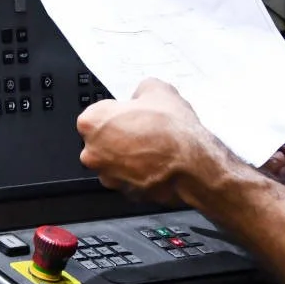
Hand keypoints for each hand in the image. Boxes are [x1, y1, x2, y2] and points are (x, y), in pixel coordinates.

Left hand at [76, 78, 218, 204]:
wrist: (191, 164)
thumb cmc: (171, 130)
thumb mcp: (158, 89)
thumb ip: (141, 90)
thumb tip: (141, 95)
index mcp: (92, 123)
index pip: (95, 114)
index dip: (116, 112)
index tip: (129, 113)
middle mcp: (93, 152)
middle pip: (101, 140)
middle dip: (119, 135)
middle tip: (142, 129)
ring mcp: (108, 176)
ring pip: (114, 161)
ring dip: (128, 155)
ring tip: (153, 146)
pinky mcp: (125, 193)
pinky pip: (129, 178)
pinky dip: (139, 172)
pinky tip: (157, 162)